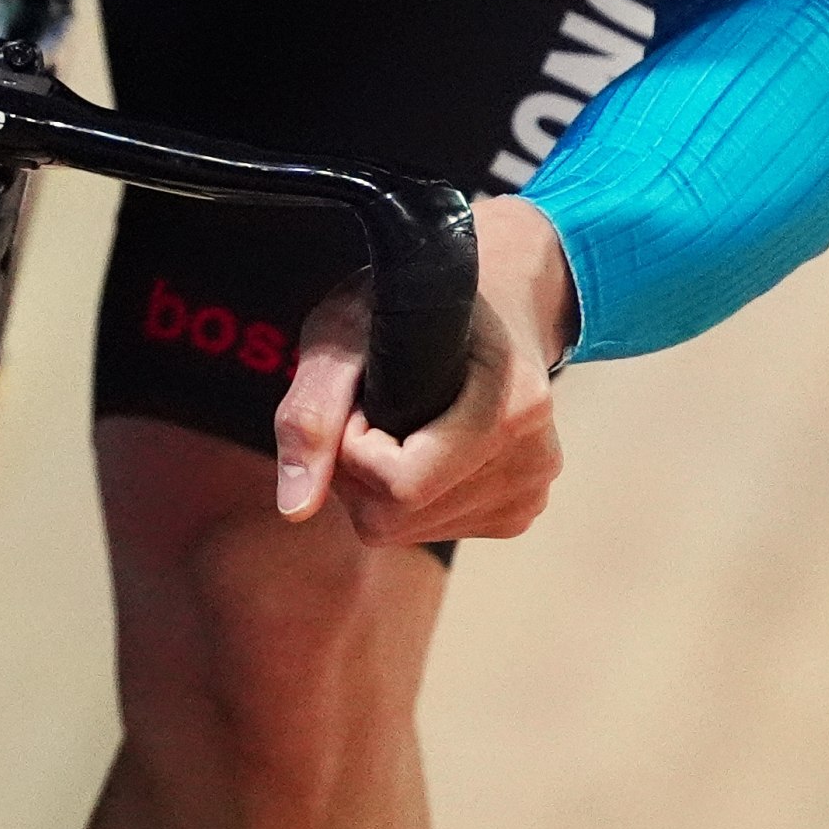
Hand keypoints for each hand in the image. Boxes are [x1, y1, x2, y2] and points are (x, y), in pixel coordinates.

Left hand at [268, 196, 578, 546]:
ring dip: (379, 485)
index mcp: (513, 404)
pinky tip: (418, 445)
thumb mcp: (345, 331)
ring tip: (395, 420)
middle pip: (399, 517)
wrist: (485, 297)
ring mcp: (533, 490)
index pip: (401, 485)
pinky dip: (406, 498)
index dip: (351, 448)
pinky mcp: (521, 510)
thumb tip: (294, 509)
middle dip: (357, 471)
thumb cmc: (410, 303)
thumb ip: (313, 413)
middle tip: (365, 407)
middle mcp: (535, 458)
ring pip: (411, 530)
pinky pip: (433, 531)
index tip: (354, 397)